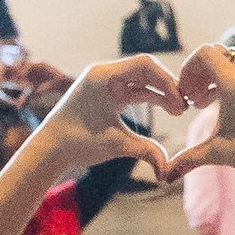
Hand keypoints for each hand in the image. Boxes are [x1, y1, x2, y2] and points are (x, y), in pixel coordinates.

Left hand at [31, 55, 186, 178]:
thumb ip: (146, 151)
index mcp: (104, 76)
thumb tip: (167, 169)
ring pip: (142, 79)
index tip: (181, 101)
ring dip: (161, 92)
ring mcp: (106, 82)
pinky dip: (151, 97)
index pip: (145, 64)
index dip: (167, 80)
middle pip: (146, 69)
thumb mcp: (116, 145)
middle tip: (184, 106)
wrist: (50, 148)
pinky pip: (135, 89)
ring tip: (179, 110)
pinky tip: (168, 108)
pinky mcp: (107, 92)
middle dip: (167, 86)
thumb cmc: (77, 142)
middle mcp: (105, 73)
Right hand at [159, 45, 234, 210]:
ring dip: (210, 77)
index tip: (183, 92)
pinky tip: (217, 106)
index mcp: (234, 83)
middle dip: (197, 72)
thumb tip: (163, 177)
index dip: (188, 68)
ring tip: (200, 104)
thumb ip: (187, 160)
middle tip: (190, 98)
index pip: (205, 53)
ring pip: (228, 62)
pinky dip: (224, 80)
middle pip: (215, 54)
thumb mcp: (217, 153)